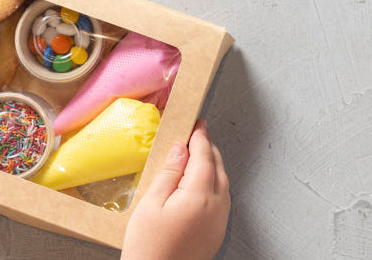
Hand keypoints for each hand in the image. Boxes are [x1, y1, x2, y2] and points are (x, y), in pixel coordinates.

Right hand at [121, 119, 229, 259]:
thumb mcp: (151, 203)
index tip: (197, 124)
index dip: (200, 138)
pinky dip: (215, 181)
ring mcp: (219, 221)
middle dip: (209, 148)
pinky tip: (201, 181)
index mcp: (198, 197)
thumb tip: (181, 149)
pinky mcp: (216, 232)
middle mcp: (215, 208)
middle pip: (218, 168)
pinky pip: (222, 198)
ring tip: (198, 154)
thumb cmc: (149, 246)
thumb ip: (169, 173)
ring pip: (223, 182)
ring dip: (213, 164)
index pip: (203, 157)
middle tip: (197, 134)